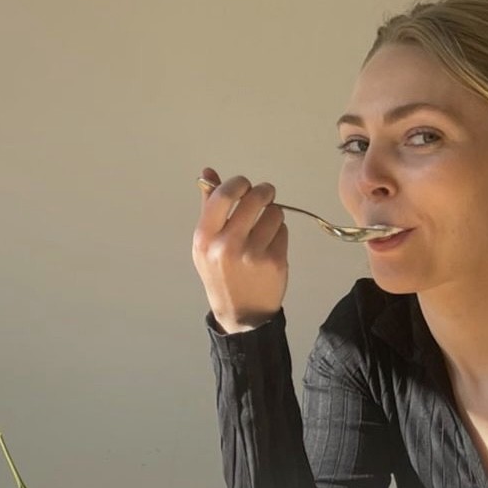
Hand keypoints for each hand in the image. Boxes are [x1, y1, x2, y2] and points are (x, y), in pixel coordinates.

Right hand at [192, 167, 287, 333]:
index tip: (245, 185)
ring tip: (266, 229)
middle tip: (266, 194)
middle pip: (253, 198)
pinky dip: (280, 234)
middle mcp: (226, 245)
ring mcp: (252, 254)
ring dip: (273, 215)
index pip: (223, 195)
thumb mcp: (206, 245)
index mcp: (204, 238)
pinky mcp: (274, 261)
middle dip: (264, 192)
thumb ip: (208, 207)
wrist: (241, 313)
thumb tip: (208, 173)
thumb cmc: (221, 274)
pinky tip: (271, 247)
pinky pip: (283, 231)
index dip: (238, 183)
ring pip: (274, 213)